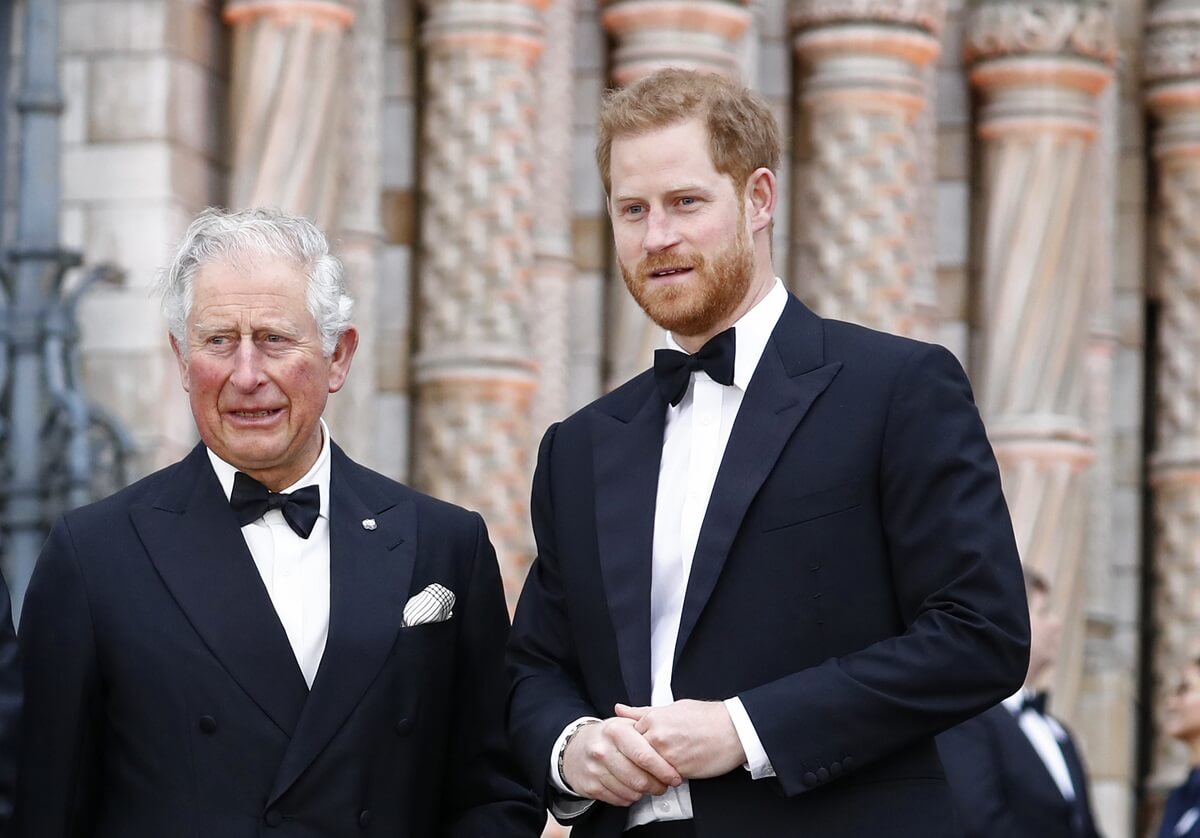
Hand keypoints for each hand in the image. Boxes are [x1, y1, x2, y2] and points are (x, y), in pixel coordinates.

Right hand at [561, 716, 681, 806]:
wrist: (575, 748)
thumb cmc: (607, 737)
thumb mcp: (625, 724)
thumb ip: (649, 730)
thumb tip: (672, 741)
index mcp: (616, 731)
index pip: (645, 756)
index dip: (664, 770)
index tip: (675, 777)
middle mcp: (603, 750)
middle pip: (639, 779)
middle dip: (657, 786)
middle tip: (664, 785)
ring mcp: (595, 770)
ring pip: (630, 792)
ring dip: (644, 793)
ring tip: (649, 786)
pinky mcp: (590, 786)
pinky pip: (619, 800)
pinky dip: (630, 798)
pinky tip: (632, 788)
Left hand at [615, 700, 746, 778]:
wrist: (733, 729)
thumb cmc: (707, 717)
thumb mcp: (673, 707)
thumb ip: (643, 712)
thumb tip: (620, 709)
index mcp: (653, 719)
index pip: (627, 737)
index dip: (633, 746)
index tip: (638, 748)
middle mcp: (656, 736)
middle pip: (633, 756)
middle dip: (638, 761)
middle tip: (647, 762)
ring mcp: (666, 754)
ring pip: (646, 770)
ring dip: (650, 772)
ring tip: (661, 768)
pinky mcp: (678, 771)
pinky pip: (662, 779)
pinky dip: (664, 779)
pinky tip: (672, 773)